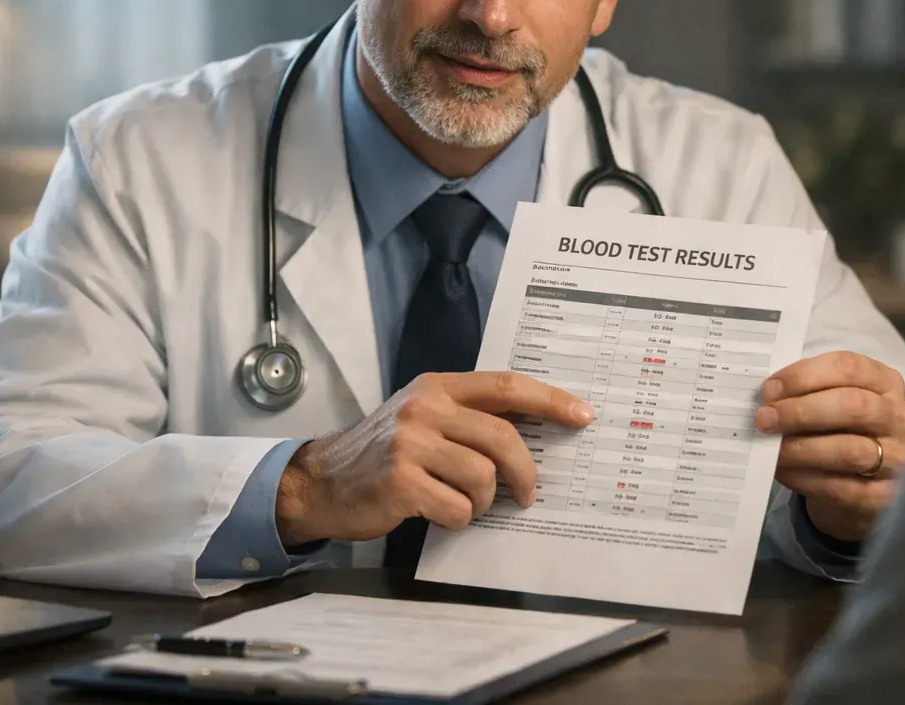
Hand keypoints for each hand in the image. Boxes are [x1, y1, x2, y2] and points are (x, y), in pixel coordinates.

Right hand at [274, 371, 594, 545]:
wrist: (322, 481)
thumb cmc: (383, 452)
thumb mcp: (423, 417)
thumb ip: (469, 416)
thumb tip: (534, 430)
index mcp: (437, 387)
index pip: (506, 386)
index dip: (550, 400)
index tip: (582, 415)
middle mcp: (424, 408)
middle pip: (502, 437)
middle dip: (525, 472)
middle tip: (529, 494)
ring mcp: (410, 444)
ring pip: (483, 477)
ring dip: (483, 501)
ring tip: (464, 502)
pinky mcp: (399, 482)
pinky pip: (457, 508)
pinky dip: (458, 519)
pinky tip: (440, 514)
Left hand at [755, 352, 904, 542]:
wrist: (858, 487)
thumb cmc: (839, 432)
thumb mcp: (830, 403)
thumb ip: (807, 393)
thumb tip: (768, 398)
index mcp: (885, 382)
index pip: (849, 368)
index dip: (804, 376)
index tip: (770, 389)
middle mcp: (899, 418)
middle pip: (852, 406)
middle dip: (801, 411)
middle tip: (765, 419)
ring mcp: (898, 459)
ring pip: (849, 450)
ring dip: (801, 448)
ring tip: (772, 448)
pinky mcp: (884, 496)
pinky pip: (841, 488)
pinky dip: (806, 479)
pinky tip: (784, 472)